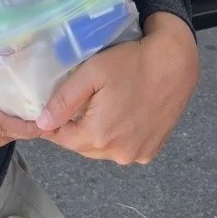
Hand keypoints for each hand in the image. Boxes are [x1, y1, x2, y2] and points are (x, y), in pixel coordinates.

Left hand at [36, 12, 198, 164]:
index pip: (62, 140)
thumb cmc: (131, 62)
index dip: (51, 126)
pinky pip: (124, 149)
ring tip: (96, 110)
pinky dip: (116, 138)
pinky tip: (119, 117)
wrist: (174, 63)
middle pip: (82, 146)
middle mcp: (119, 153)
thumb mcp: (91, 74)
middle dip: (73, 130)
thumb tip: (42, 124)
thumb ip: (64, 101)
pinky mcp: (152, 150)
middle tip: (72, 107)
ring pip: (103, 150)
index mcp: (100, 135)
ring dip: (95, 135)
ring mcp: (138, 154)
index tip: (45, 114)